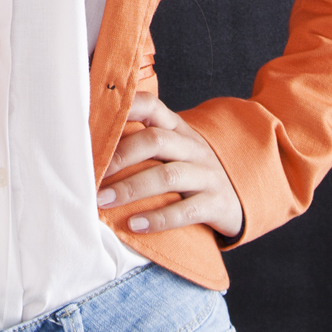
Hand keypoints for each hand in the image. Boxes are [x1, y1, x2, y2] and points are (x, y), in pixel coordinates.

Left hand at [96, 93, 244, 240]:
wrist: (238, 198)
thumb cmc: (190, 172)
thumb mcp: (173, 150)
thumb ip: (142, 143)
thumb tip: (93, 144)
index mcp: (177, 129)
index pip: (152, 106)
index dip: (127, 108)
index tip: (97, 120)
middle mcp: (192, 147)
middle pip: (156, 140)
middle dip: (122, 155)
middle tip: (93, 173)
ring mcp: (207, 175)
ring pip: (168, 176)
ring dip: (132, 189)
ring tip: (103, 202)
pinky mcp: (216, 204)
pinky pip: (186, 211)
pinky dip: (158, 219)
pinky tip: (135, 225)